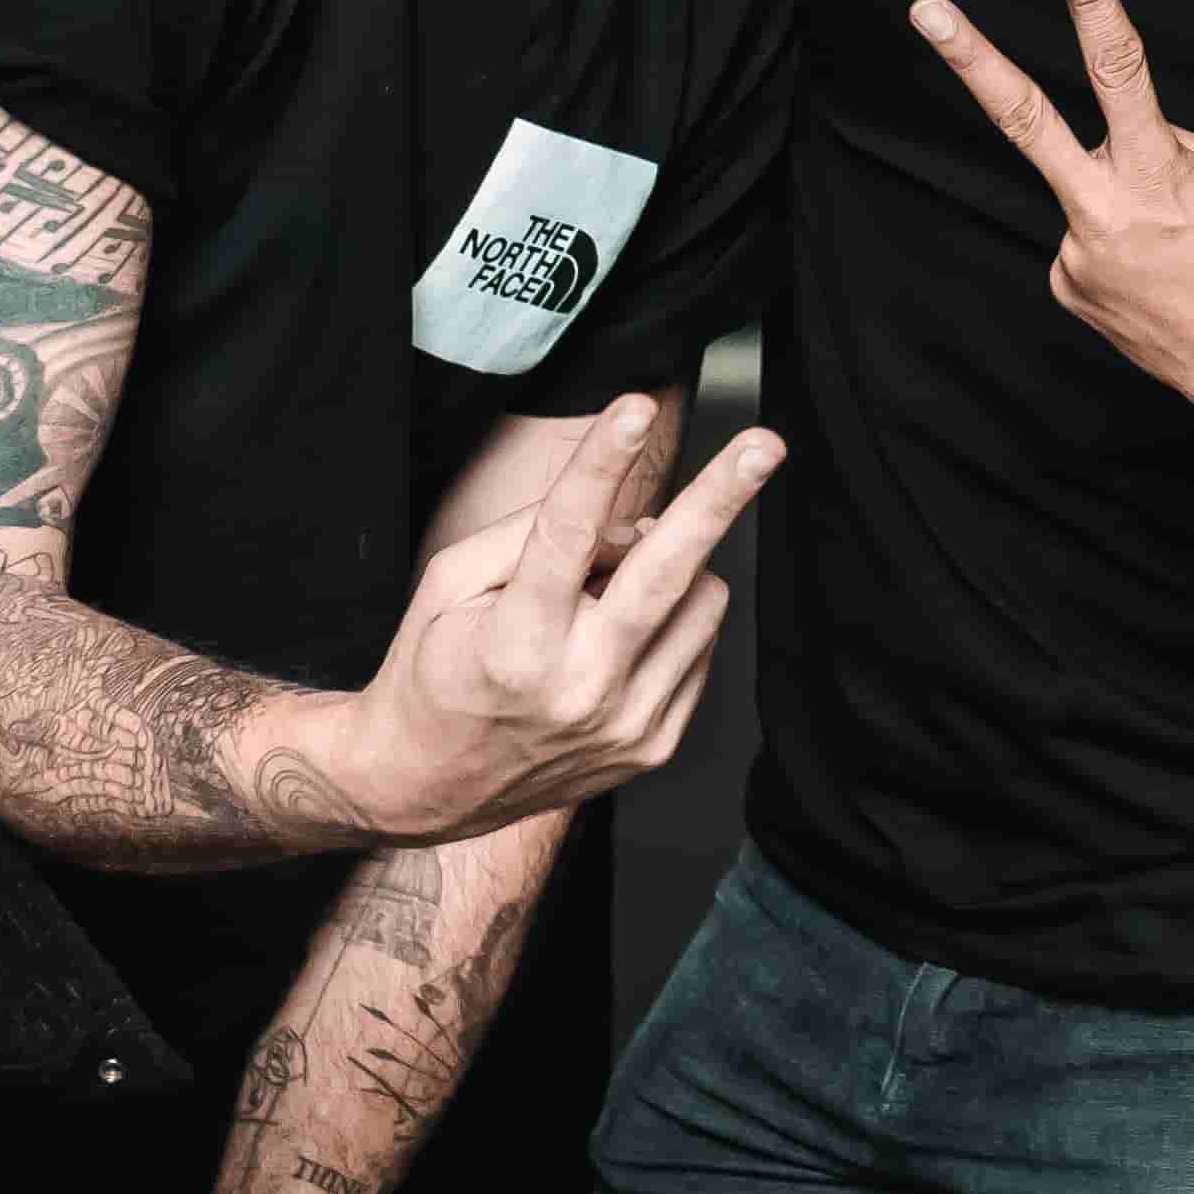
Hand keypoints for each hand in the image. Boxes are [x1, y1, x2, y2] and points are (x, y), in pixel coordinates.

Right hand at [333, 393, 773, 841]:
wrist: (430, 785)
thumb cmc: (437, 669)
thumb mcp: (451, 584)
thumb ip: (531, 533)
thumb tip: (629, 516)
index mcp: (513, 644)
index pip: (566, 535)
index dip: (602, 463)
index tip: (636, 409)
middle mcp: (577, 688)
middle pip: (666, 575)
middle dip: (720, 498)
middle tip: (763, 444)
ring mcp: (624, 723)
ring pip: (699, 601)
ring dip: (675, 567)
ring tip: (613, 585)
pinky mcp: (654, 744)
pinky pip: (700, 645)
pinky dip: (675, 617)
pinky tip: (623, 631)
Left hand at [908, 0, 1193, 445]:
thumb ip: (1171, 142)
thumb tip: (1127, 132)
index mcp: (1156, 174)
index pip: (1120, 71)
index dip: (1093, 6)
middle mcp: (1103, 212)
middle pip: (1024, 120)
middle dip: (972, 62)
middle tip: (927, 9)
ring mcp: (1075, 254)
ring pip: (1084, 188)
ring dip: (1119, 199)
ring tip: (1174, 252)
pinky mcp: (1065, 286)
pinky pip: (1086, 237)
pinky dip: (1119, 241)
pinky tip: (1154, 275)